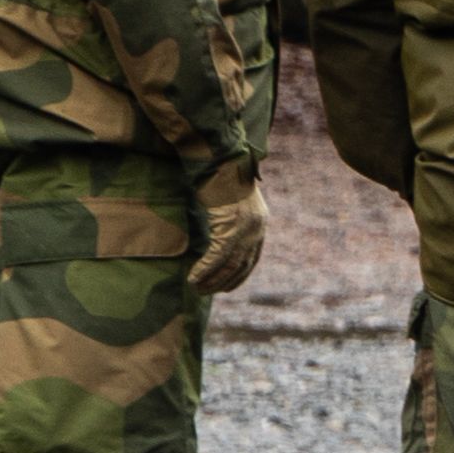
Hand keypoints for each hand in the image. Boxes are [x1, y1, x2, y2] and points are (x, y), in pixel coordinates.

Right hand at [186, 162, 266, 296]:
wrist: (222, 160)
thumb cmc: (222, 178)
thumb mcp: (233, 203)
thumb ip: (232, 221)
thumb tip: (220, 235)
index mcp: (260, 223)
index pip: (252, 258)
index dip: (239, 275)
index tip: (226, 287)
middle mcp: (256, 228)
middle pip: (242, 265)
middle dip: (224, 282)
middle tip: (206, 292)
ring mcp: (245, 229)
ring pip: (229, 265)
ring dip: (212, 280)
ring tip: (197, 288)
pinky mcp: (230, 226)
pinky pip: (217, 256)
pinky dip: (205, 269)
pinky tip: (194, 277)